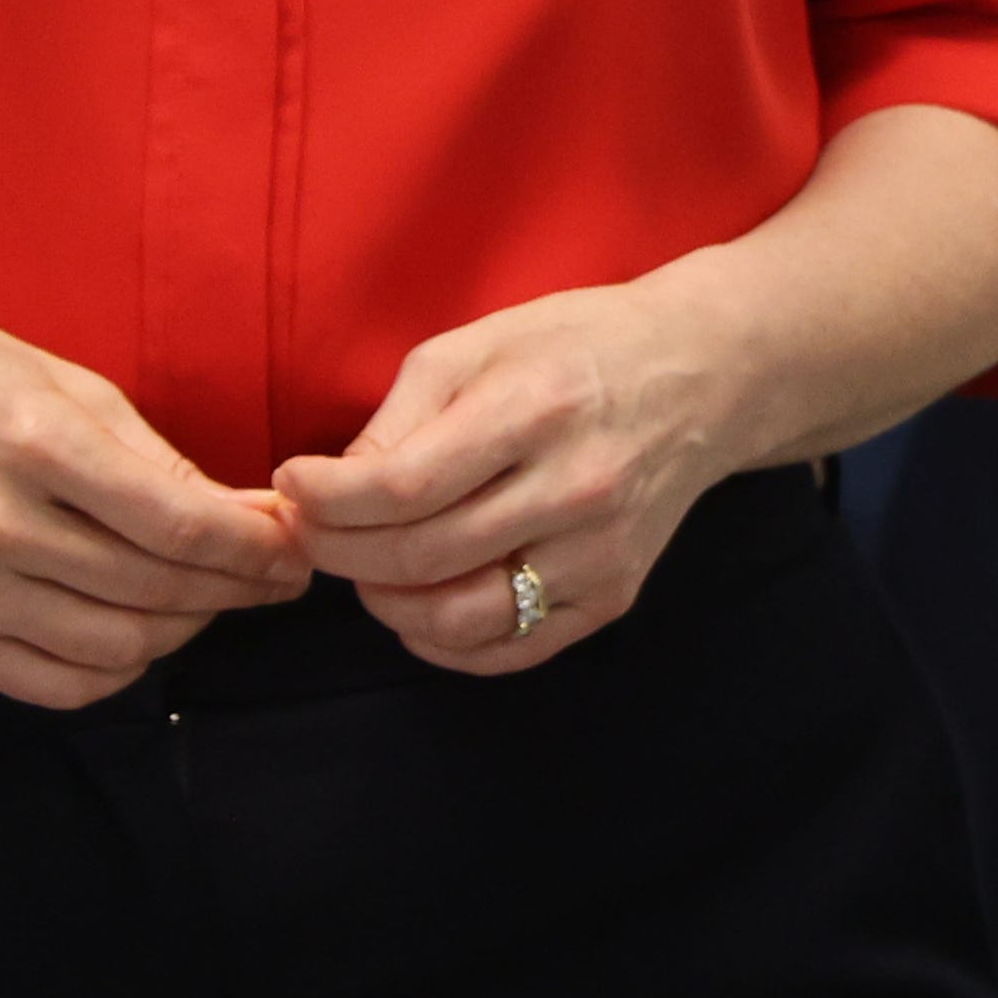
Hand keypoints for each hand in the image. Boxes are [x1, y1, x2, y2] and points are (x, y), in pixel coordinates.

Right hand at [0, 288, 307, 710]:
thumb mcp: (63, 382)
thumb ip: (156, 458)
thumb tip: (249, 517)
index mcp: (36, 445)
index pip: (180, 526)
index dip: (256, 550)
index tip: (295, 551)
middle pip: (157, 592)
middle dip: (236, 591)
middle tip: (271, 576)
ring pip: (116, 648)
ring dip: (184, 630)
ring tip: (206, 598)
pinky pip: (53, 685)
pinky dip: (115, 670)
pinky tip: (137, 633)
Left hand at [275, 278, 750, 676]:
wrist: (702, 376)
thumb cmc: (575, 348)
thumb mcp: (476, 346)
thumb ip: (399, 419)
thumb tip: (330, 491)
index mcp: (534, 410)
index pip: (402, 487)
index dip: (326, 499)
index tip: (295, 484)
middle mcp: (574, 488)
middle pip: (418, 558)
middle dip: (337, 551)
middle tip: (311, 531)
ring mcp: (599, 552)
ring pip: (457, 619)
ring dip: (383, 604)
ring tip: (364, 568)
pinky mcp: (613, 595)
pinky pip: (508, 650)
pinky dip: (442, 644)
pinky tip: (416, 606)